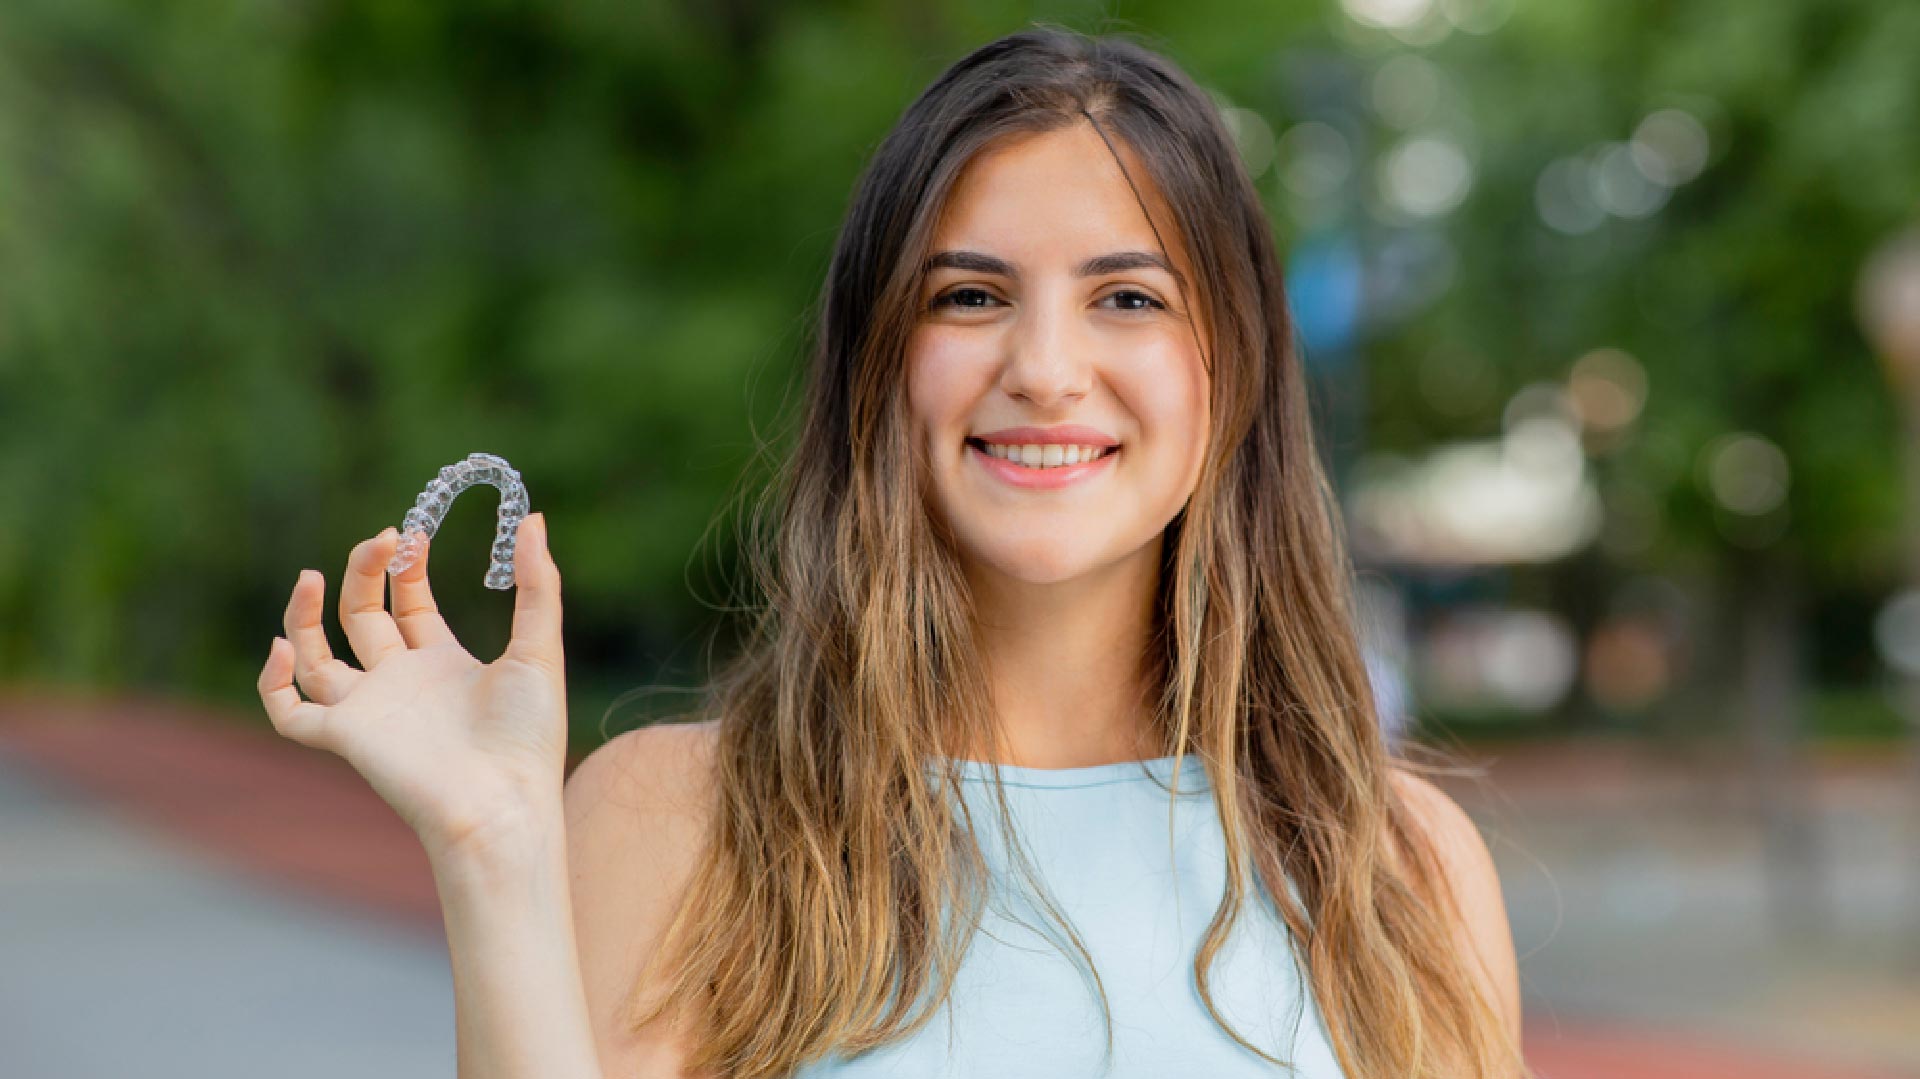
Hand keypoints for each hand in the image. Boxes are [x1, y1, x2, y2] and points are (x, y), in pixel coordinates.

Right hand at [257, 513, 567, 861]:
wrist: (504, 801)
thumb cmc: (528, 736)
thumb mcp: (539, 647)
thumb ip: (538, 585)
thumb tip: (534, 518)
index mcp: (444, 663)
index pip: (409, 603)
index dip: (405, 566)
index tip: (409, 532)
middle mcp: (401, 683)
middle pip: (362, 617)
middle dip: (365, 573)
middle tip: (380, 539)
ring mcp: (369, 710)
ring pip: (315, 658)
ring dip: (303, 616)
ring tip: (309, 575)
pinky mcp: (344, 738)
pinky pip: (289, 712)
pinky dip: (273, 682)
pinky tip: (283, 646)